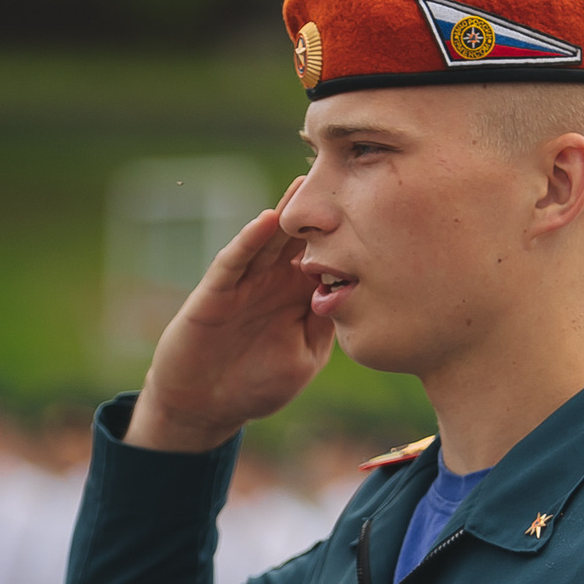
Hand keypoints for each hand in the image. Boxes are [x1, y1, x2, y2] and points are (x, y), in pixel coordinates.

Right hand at [127, 182, 334, 452]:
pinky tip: (266, 221)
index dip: (349, 236)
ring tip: (305, 183)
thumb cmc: (255, 385)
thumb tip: (359, 298)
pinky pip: (235, 261)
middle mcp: (274, 281)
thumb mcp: (304, 358)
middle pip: (301, 239)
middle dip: (320, 212)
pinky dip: (249, 240)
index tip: (379, 211)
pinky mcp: (217, 292)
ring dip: (286, 212)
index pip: (328, 257)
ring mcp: (245, 283)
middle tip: (346, 177)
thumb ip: (327, 328)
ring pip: (268, 240)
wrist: (204, 406)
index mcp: (299, 296)